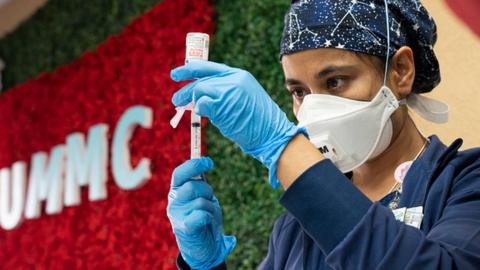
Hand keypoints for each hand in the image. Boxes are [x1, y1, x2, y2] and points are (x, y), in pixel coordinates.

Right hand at [167, 157, 235, 268]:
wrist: (203, 247)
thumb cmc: (204, 217)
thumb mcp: (202, 196)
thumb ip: (200, 181)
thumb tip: (203, 160)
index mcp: (176, 190)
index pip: (180, 173)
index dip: (194, 165)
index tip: (209, 162)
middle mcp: (173, 201)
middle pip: (193, 186)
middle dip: (207, 191)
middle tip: (208, 199)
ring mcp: (177, 214)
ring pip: (201, 201)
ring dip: (211, 207)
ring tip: (207, 215)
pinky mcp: (184, 227)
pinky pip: (202, 214)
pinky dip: (208, 217)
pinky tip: (206, 222)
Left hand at [171, 61, 304, 187]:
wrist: (272, 134)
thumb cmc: (258, 123)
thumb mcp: (244, 99)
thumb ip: (225, 93)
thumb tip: (199, 97)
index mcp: (239, 75)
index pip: (209, 67)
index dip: (190, 69)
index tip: (176, 74)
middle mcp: (234, 79)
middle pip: (201, 80)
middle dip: (186, 91)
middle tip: (176, 100)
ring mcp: (229, 90)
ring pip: (199, 90)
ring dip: (189, 101)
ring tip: (183, 109)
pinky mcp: (223, 104)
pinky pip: (201, 103)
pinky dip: (198, 110)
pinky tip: (201, 115)